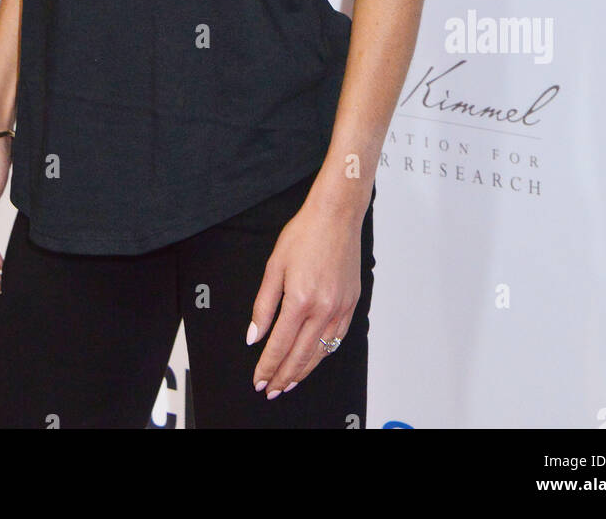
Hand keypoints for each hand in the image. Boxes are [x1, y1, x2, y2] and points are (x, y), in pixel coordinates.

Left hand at [246, 191, 364, 398]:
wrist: (336, 216)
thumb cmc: (304, 234)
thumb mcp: (274, 266)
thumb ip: (263, 305)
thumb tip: (254, 335)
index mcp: (300, 300)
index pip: (279, 345)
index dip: (267, 367)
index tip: (259, 380)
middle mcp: (323, 309)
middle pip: (300, 356)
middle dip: (283, 377)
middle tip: (271, 389)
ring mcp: (340, 308)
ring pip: (321, 352)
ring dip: (303, 371)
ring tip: (289, 382)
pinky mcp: (351, 303)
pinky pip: (337, 338)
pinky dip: (324, 353)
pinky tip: (314, 358)